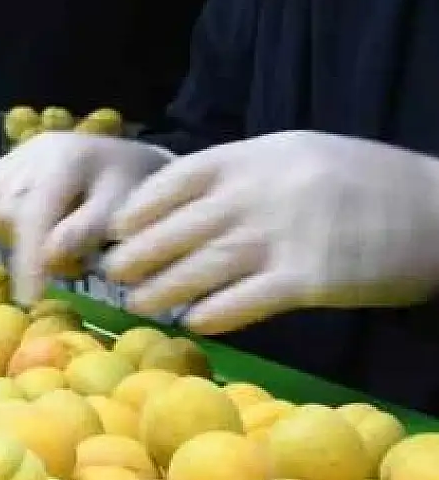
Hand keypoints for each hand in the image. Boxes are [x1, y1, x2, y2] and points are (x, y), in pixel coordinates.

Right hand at [0, 132, 172, 303]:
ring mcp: (13, 155)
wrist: (127, 160)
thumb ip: (88, 230)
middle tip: (64, 262)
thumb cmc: (131, 189)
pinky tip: (20, 221)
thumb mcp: (121, 210)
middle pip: (3, 212)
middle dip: (25, 246)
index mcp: (66, 159)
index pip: (34, 214)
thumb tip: (49, 255)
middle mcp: (31, 152)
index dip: (28, 258)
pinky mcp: (1, 162)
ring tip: (44, 237)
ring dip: (6, 233)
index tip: (28, 298)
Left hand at [104, 132, 438, 332]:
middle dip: (136, 256)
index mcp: (255, 156)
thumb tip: (183, 202)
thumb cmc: (367, 183)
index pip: (173, 181)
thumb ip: (244, 174)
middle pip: (175, 229)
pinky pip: (241, 301)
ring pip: (198, 268)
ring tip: (139, 304)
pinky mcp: (309, 278)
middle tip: (113, 277)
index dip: (137, 210)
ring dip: (161, 290)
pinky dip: (210, 315)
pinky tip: (193, 323)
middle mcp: (260, 192)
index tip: (115, 231)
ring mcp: (284, 235)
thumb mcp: (299, 156)